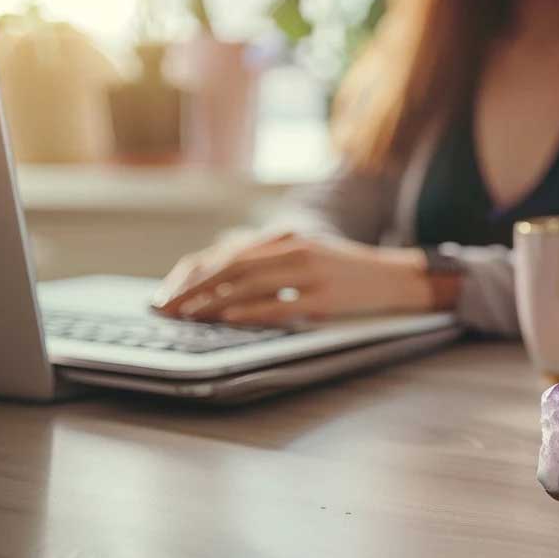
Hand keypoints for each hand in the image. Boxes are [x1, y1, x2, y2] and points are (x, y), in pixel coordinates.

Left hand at [152, 233, 432, 325]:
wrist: (394, 278)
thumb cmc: (345, 272)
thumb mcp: (305, 256)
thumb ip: (268, 261)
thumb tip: (218, 277)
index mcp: (285, 239)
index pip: (226, 254)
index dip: (192, 275)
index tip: (166, 297)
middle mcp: (294, 249)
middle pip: (231, 266)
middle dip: (193, 290)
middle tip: (165, 311)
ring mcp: (311, 272)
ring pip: (250, 283)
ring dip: (212, 300)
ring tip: (186, 317)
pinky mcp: (326, 297)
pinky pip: (281, 303)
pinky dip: (251, 310)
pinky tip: (227, 318)